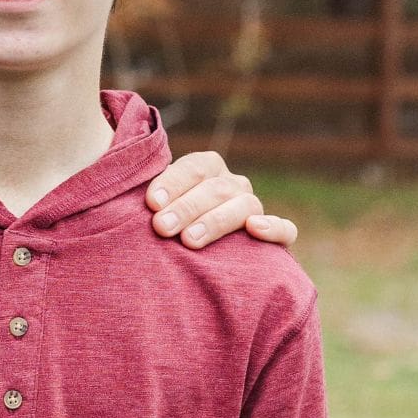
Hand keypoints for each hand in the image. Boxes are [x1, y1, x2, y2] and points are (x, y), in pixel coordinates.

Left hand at [148, 152, 296, 249]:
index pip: (195, 166)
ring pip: (244, 206)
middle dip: (186, 207)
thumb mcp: (153, 204)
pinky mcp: (274, 235)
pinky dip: (274, 228)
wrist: (187, 250)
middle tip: (162, 226)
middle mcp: (232, 184)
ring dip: (216, 221)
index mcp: (206, 168)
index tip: (151, 203)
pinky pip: (286, 229)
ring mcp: (253, 207)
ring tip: (189, 240)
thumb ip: (147, 196)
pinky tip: (255, 229)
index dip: (173, 182)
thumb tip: (131, 196)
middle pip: (215, 188)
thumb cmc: (161, 221)